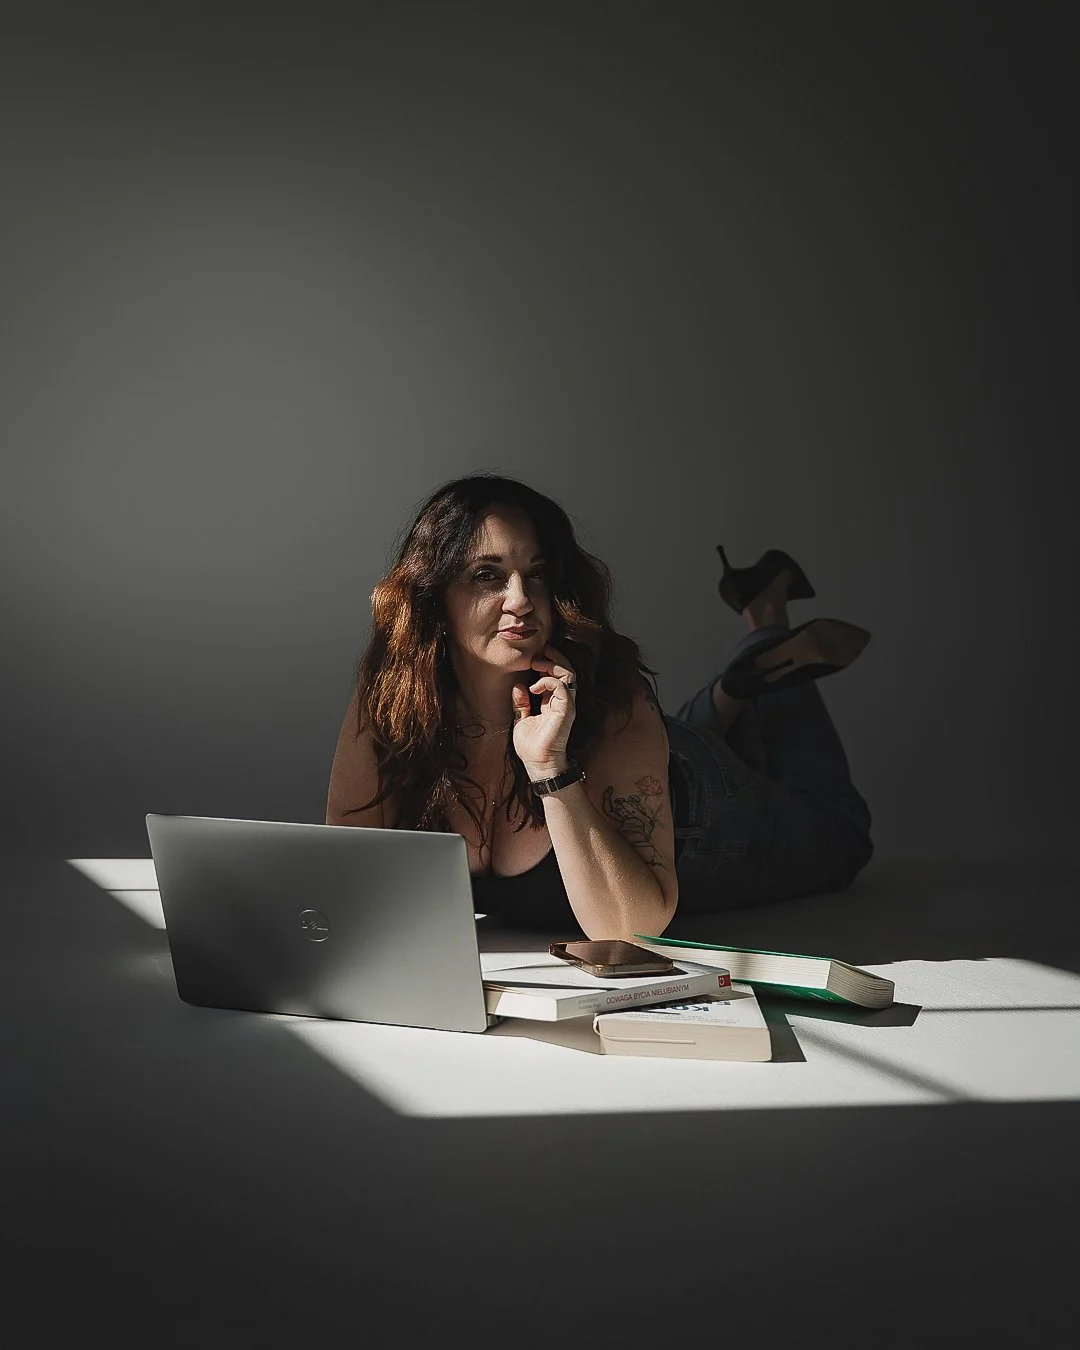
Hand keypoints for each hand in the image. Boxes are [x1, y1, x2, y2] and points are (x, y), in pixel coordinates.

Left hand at [510, 644, 577, 775]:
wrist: (538, 764)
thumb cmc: (532, 747)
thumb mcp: (522, 720)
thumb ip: (521, 704)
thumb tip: (518, 686)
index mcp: (553, 703)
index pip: (556, 677)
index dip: (548, 664)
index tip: (535, 657)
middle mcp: (563, 702)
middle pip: (567, 671)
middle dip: (555, 658)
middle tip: (541, 651)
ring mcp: (566, 705)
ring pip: (568, 674)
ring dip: (552, 665)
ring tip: (537, 663)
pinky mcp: (566, 710)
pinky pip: (561, 686)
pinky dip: (547, 681)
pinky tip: (534, 687)